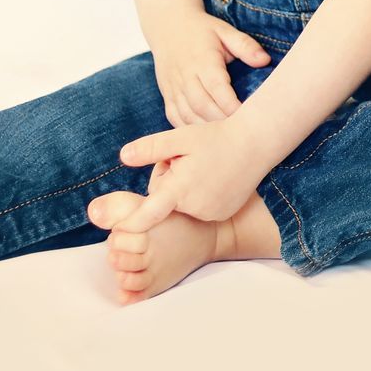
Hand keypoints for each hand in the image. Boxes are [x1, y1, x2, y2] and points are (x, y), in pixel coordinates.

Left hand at [112, 116, 270, 230]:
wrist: (255, 143)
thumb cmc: (216, 137)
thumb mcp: (180, 136)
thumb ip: (150, 148)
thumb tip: (123, 157)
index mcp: (179, 189)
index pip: (147, 214)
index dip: (130, 224)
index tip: (115, 234)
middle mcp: (194, 207)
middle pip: (165, 201)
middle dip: (168, 184)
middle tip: (186, 160)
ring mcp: (210, 213)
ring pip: (183, 204)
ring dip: (185, 190)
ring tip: (204, 168)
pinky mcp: (222, 214)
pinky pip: (200, 209)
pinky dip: (202, 196)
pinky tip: (216, 178)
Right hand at [149, 12, 270, 126]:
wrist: (168, 26)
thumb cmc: (202, 30)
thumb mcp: (225, 31)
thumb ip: (245, 45)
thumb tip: (265, 61)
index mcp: (202, 60)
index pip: (217, 88)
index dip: (232, 105)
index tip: (249, 117)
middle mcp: (185, 76)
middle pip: (202, 106)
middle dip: (222, 122)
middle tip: (242, 133)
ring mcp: (173, 88)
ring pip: (187, 115)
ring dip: (206, 130)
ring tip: (227, 138)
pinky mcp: (167, 96)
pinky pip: (175, 118)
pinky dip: (190, 129)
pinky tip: (205, 135)